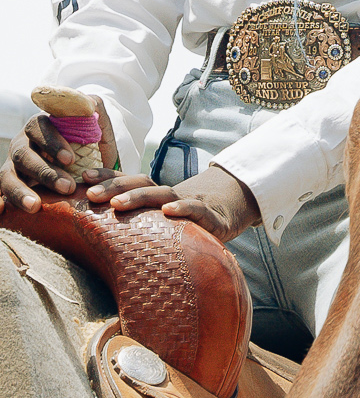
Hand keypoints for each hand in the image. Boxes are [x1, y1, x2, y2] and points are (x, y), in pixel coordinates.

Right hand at [1, 96, 120, 213]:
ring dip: (20, 191)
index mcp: (41, 126)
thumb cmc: (91, 140)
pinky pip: (0, 192)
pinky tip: (2, 211)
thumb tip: (87, 103)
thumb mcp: (96, 123)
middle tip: (67, 187)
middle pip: (24, 154)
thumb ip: (91, 108)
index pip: (40, 128)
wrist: (90, 161)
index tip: (71, 160)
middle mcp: (23, 144)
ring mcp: (14, 165)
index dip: (52, 143)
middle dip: (44, 172)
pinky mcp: (12, 184)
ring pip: (8, 175)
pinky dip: (1, 201)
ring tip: (35, 206)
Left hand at [81, 166, 260, 240]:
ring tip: (118, 204)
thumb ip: (141, 217)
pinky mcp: (213, 218)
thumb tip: (102, 219)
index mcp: (158, 195)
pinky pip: (197, 210)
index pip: (130, 181)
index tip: (83, 178)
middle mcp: (172, 196)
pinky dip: (183, 208)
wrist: (238, 212)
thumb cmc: (193, 219)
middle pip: (142, 184)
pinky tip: (168, 211)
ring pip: (163, 194)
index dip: (108, 177)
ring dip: (139, 197)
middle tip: (90, 195)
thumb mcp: (166, 217)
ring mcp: (192, 204)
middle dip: (115, 186)